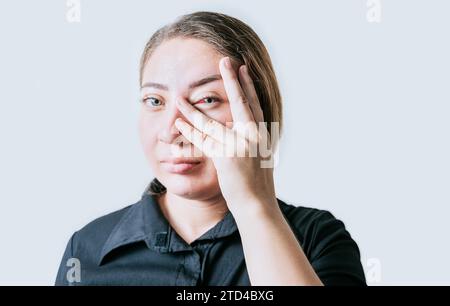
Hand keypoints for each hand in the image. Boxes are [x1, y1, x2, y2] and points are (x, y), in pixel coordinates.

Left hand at [174, 57, 277, 214]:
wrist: (257, 204)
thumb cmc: (258, 183)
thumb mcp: (260, 156)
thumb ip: (250, 137)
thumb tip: (239, 124)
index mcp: (261, 134)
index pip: (254, 104)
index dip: (248, 85)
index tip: (243, 68)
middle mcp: (252, 136)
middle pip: (240, 102)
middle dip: (231, 80)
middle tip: (225, 60)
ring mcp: (239, 145)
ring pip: (211, 122)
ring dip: (192, 109)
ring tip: (180, 97)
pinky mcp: (225, 157)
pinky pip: (202, 140)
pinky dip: (189, 131)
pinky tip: (178, 122)